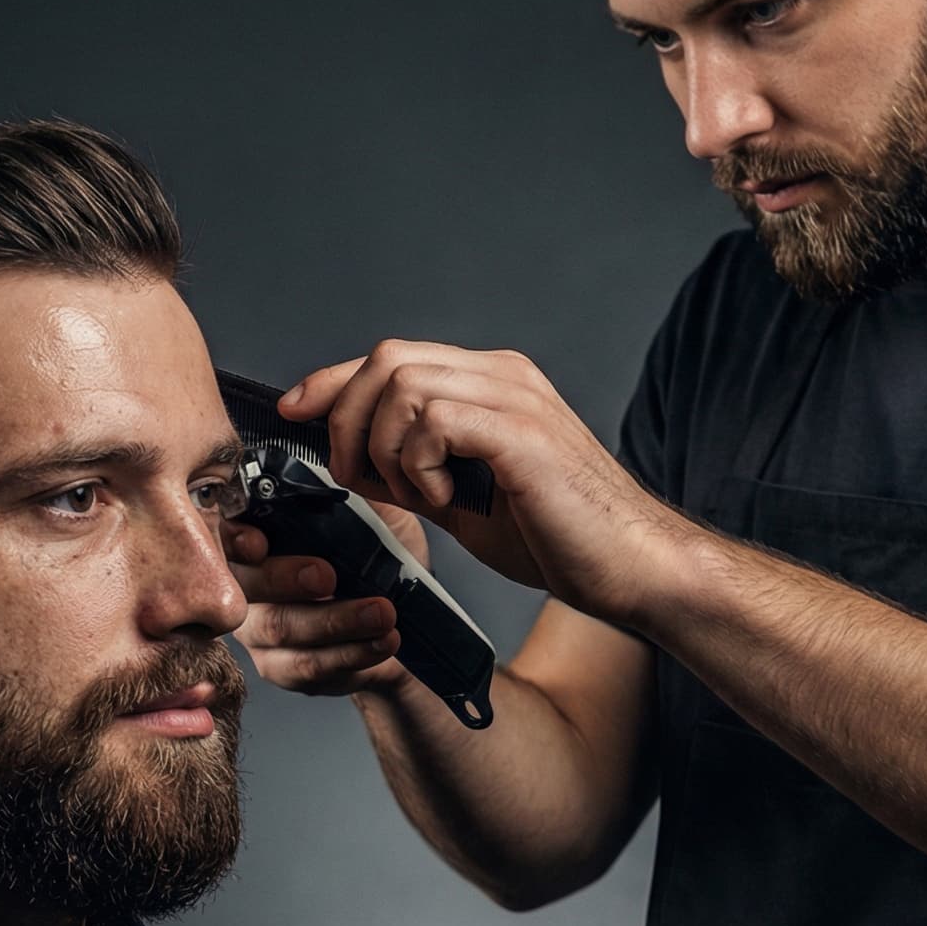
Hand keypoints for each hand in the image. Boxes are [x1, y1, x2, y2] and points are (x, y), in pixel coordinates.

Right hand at [223, 506, 417, 698]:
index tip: (259, 540)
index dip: (236, 539)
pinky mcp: (286, 669)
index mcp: (257, 541)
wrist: (406, 618)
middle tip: (329, 575)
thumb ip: (352, 493)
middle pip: (247, 588)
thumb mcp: (373, 516)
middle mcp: (247, 588)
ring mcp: (261, 634)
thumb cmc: (378, 559)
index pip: (227, 536)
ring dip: (336, 620)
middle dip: (286, 580)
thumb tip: (345, 461)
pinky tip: (384, 640)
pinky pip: (310, 667)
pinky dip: (351, 654)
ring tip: (383, 612)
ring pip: (282, 629)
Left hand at [285, 340, 686, 623]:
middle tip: (359, 477)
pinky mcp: (521, 432)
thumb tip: (348, 460)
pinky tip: (446, 497)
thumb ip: (411, 471)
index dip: (332, 382)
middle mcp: (502, 375)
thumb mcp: (462, 500)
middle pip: (387, 359)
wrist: (631, 567)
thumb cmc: (557, 538)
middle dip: (348, 419)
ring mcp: (515, 397)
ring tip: (414, 493)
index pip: (391, 358)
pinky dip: (418, 464)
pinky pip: (434, 421)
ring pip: (403, 384)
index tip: (295, 413)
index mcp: (490, 383)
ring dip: (384, 448)